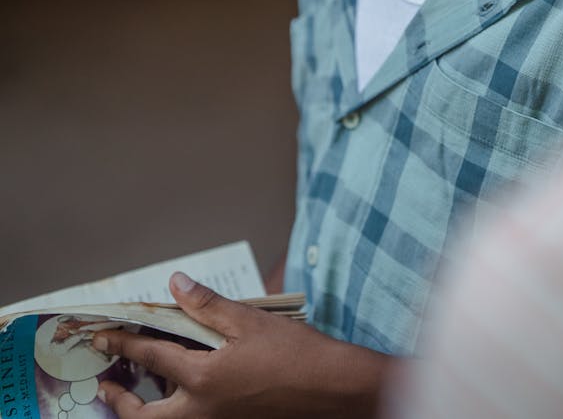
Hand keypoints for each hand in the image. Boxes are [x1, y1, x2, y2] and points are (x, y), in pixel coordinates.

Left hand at [94, 272, 390, 418]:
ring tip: (132, 395)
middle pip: (144, 417)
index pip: (152, 356)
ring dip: (144, 412)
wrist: (331, 391)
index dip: (125, 342)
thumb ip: (207, 305)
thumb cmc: (295, 355)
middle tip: (105, 385)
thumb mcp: (248, 321)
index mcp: (204, 379)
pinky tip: (179, 396)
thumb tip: (176, 284)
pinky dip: (175, 412)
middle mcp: (203, 411)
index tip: (105, 335)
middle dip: (120, 401)